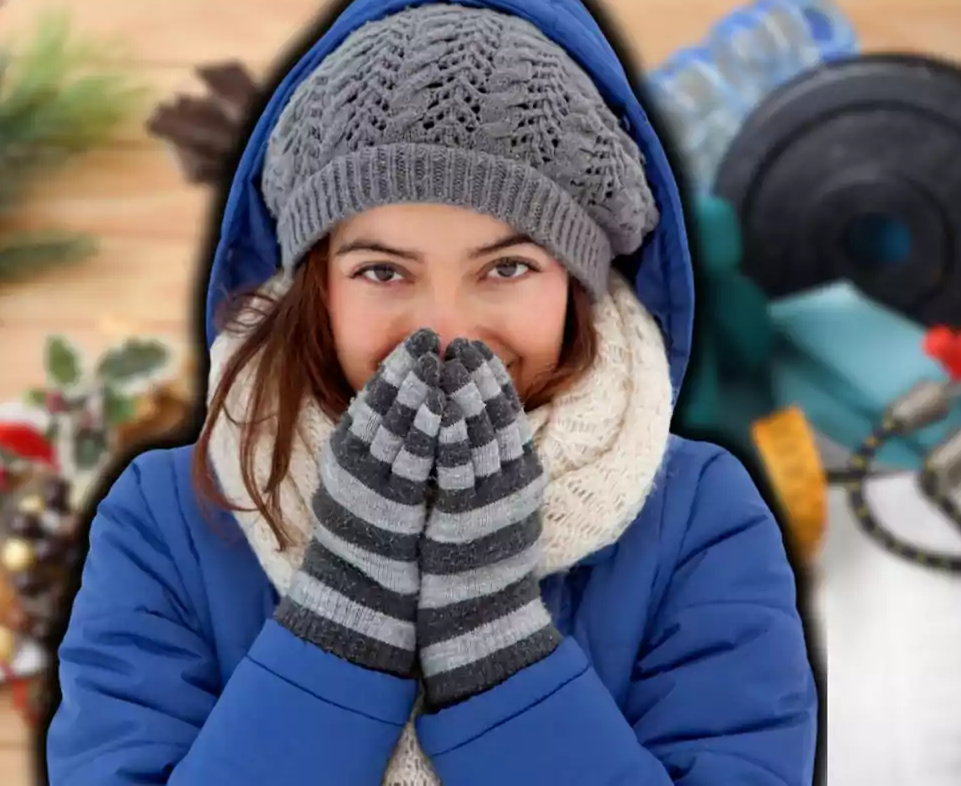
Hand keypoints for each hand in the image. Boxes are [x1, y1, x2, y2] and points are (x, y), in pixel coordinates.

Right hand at [275, 328, 443, 676]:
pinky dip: (423, 431)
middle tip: (429, 336)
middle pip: (381, 406)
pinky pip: (408, 462)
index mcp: (347, 457)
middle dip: (408, 368)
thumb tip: (414, 414)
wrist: (360, 599)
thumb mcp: (371, 488)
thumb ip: (384, 453)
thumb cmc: (373, 543)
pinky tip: (440, 409)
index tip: (418, 340)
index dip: (396, 368)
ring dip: (416, 390)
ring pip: (392, 427)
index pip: (372, 400)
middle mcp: (351, 466)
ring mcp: (368, 486)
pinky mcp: (387, 508)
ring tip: (437, 360)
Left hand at [417, 338, 560, 708]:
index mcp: (522, 478)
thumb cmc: (484, 567)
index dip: (493, 380)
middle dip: (478, 376)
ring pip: (479, 434)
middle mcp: (512, 484)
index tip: (476, 350)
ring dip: (462, 394)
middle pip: (497, 417)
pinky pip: (457, 466)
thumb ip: (495, 473)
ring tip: (447, 360)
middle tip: (461, 343)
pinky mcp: (466, 516)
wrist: (483, 619)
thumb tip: (478, 435)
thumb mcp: (499, 511)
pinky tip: (437, 406)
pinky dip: (449, 432)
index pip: (510, 416)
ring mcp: (491, 499)